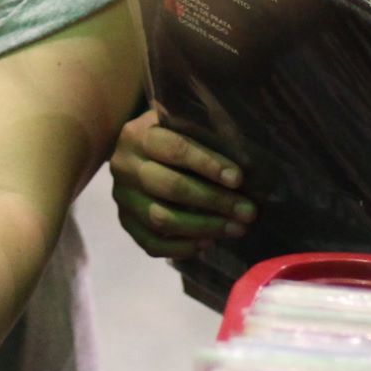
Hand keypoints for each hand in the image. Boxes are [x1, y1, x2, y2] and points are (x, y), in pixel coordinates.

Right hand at [109, 109, 254, 258]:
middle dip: (214, 201)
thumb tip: (247, 164)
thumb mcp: (180, 123)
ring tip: (236, 229)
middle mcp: (125, 166)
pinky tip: (208, 243)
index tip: (238, 179)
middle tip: (248, 211)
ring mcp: (122, 197)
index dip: (208, 164)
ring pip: (161, 219)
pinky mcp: (124, 222)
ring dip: (204, 227)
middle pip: (170, 187)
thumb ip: (204, 135)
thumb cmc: (169, 135)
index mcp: (139, 135)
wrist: (133, 151)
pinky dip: (181, 247)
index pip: (175, 149)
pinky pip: (151, 243)